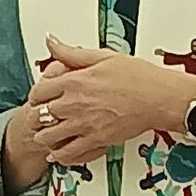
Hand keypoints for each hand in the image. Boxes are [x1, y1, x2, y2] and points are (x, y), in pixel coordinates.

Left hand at [27, 35, 195, 163]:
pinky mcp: (96, 140)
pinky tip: (58, 152)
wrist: (159, 97)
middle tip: (43, 116)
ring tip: (47, 134)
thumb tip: (52, 42)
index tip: (40, 97)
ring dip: (45, 136)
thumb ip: (72, 52)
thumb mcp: (102, 56)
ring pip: (49, 136)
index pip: (39, 91)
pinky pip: (68, 153)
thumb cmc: (138, 76)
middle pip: (40, 114)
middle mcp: (75, 103)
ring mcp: (84, 124)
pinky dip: (59, 154)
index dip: (36, 95)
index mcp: (74, 81)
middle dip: (39, 115)